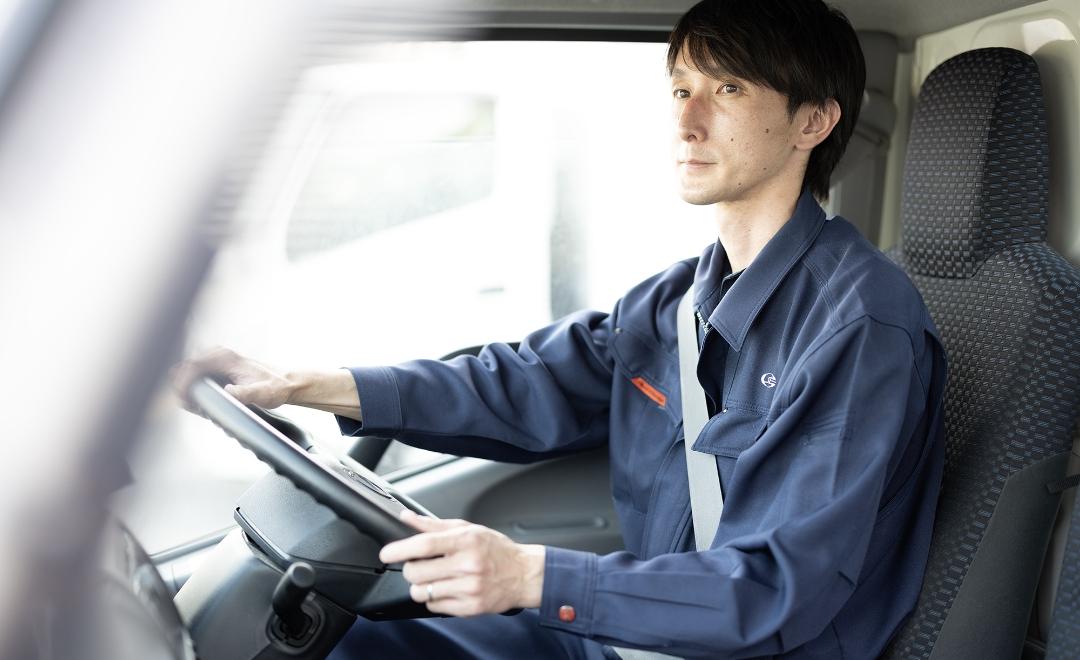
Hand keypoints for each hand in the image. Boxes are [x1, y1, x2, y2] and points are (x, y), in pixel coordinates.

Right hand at [171, 346, 295, 409]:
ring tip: (191, 404)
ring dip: (187, 388)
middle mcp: (220, 355)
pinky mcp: (218, 369)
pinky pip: (198, 376)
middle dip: (182, 386)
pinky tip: (198, 401)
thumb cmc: (275, 387)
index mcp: (227, 358)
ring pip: (190, 372)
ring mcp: (217, 361)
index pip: (194, 364)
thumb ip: (245, 394)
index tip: (181, 396)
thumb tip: (227, 392)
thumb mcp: (262, 393)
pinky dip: (194, 388)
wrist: (285, 383)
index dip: (183, 381)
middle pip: (187, 367)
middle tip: (185, 404)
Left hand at [380, 510, 545, 616]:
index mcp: (466, 541)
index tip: (386, 553)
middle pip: (417, 572)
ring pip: (422, 592)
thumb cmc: (496, 550)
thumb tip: (407, 517)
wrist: (524, 574)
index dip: (399, 549)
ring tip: (432, 578)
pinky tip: (446, 589)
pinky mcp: (470, 608)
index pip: (424, 545)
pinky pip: (434, 606)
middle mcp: (468, 565)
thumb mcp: (469, 529)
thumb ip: (435, 525)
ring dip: (419, 586)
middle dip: (410, 568)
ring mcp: (469, 589)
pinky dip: (434, 598)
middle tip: (417, 565)